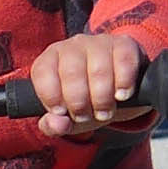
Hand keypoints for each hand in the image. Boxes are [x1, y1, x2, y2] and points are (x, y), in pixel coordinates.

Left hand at [26, 32, 146, 138]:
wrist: (120, 93)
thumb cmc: (87, 102)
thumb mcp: (67, 117)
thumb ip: (54, 125)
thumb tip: (58, 124)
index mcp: (51, 60)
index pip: (43, 73)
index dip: (51, 97)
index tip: (62, 112)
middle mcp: (72, 47)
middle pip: (72, 73)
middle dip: (79, 103)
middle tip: (86, 116)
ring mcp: (99, 42)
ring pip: (99, 70)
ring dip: (102, 99)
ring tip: (104, 111)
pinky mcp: (124, 44)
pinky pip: (124, 61)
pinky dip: (123, 83)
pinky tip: (122, 95)